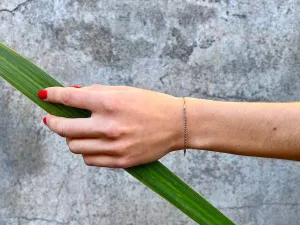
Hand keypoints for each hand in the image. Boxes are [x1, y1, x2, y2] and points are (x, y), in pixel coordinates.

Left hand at [39, 85, 182, 167]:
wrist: (176, 124)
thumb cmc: (151, 104)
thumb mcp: (125, 91)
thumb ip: (97, 91)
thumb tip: (74, 93)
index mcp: (110, 103)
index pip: (70, 99)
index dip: (53, 96)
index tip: (44, 95)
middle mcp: (109, 125)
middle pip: (64, 128)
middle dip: (51, 122)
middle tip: (50, 119)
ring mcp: (114, 146)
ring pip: (74, 147)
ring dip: (70, 138)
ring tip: (78, 132)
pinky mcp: (120, 161)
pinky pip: (89, 160)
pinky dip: (85, 151)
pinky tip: (92, 144)